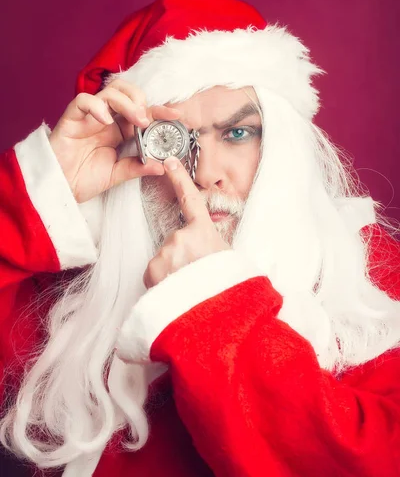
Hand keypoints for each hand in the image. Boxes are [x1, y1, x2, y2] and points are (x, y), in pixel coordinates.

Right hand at [49, 80, 180, 202]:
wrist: (60, 188)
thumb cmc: (85, 179)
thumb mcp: (118, 175)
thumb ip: (138, 167)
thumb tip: (163, 165)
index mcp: (120, 130)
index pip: (143, 111)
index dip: (159, 110)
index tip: (176, 115)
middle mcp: (106, 119)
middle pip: (126, 92)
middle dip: (141, 101)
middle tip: (147, 120)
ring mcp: (89, 117)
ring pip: (109, 92)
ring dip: (126, 102)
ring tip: (136, 120)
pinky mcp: (72, 118)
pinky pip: (83, 101)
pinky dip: (96, 106)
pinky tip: (106, 121)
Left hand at [143, 157, 229, 288]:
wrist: (217, 314)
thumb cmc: (228, 288)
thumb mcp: (229, 259)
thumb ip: (212, 248)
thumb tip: (206, 250)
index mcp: (203, 231)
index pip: (190, 200)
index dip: (179, 179)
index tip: (170, 162)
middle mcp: (182, 237)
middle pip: (174, 244)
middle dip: (180, 259)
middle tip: (194, 277)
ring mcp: (165, 253)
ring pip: (163, 261)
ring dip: (170, 273)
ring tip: (187, 289)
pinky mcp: (152, 270)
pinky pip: (154, 276)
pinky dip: (161, 284)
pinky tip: (175, 294)